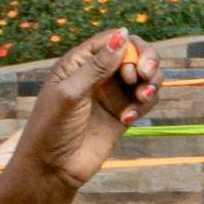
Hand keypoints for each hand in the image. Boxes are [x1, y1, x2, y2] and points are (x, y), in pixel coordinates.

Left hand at [8, 29, 163, 196]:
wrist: (53, 168)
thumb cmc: (52, 127)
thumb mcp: (71, 93)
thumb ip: (97, 66)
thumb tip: (122, 35)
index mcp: (77, 64)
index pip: (110, 41)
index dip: (127, 46)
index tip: (131, 66)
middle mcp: (97, 75)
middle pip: (133, 54)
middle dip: (146, 61)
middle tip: (144, 76)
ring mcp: (111, 95)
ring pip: (144, 76)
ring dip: (150, 83)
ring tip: (142, 98)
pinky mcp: (122, 114)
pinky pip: (145, 101)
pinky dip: (144, 105)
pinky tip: (128, 119)